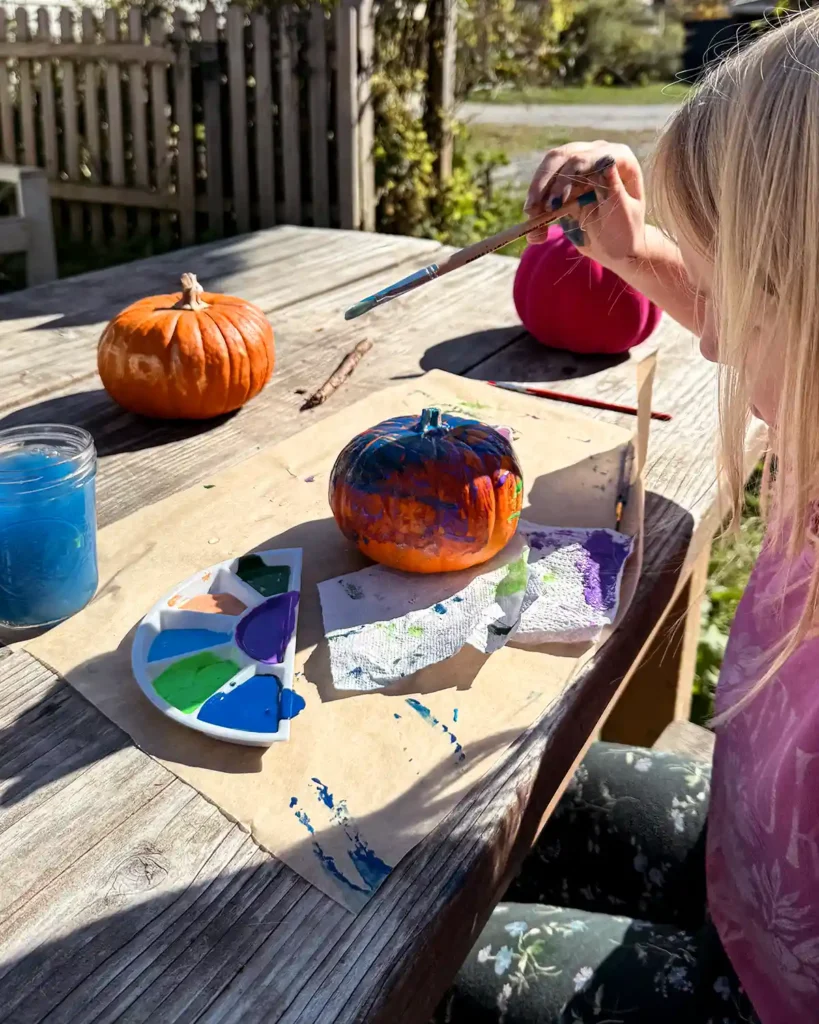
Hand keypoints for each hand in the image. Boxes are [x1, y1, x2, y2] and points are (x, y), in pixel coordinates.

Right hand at [524, 142, 647, 268]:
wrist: (617, 246)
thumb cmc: (626, 231)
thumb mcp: (623, 213)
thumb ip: (614, 188)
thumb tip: (607, 160)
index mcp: (619, 158)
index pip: (586, 158)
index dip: (567, 178)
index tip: (555, 203)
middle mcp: (598, 154)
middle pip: (562, 157)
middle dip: (544, 184)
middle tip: (533, 210)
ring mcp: (579, 165)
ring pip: (548, 169)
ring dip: (536, 194)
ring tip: (531, 219)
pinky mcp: (564, 180)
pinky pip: (544, 187)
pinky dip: (536, 205)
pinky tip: (534, 228)